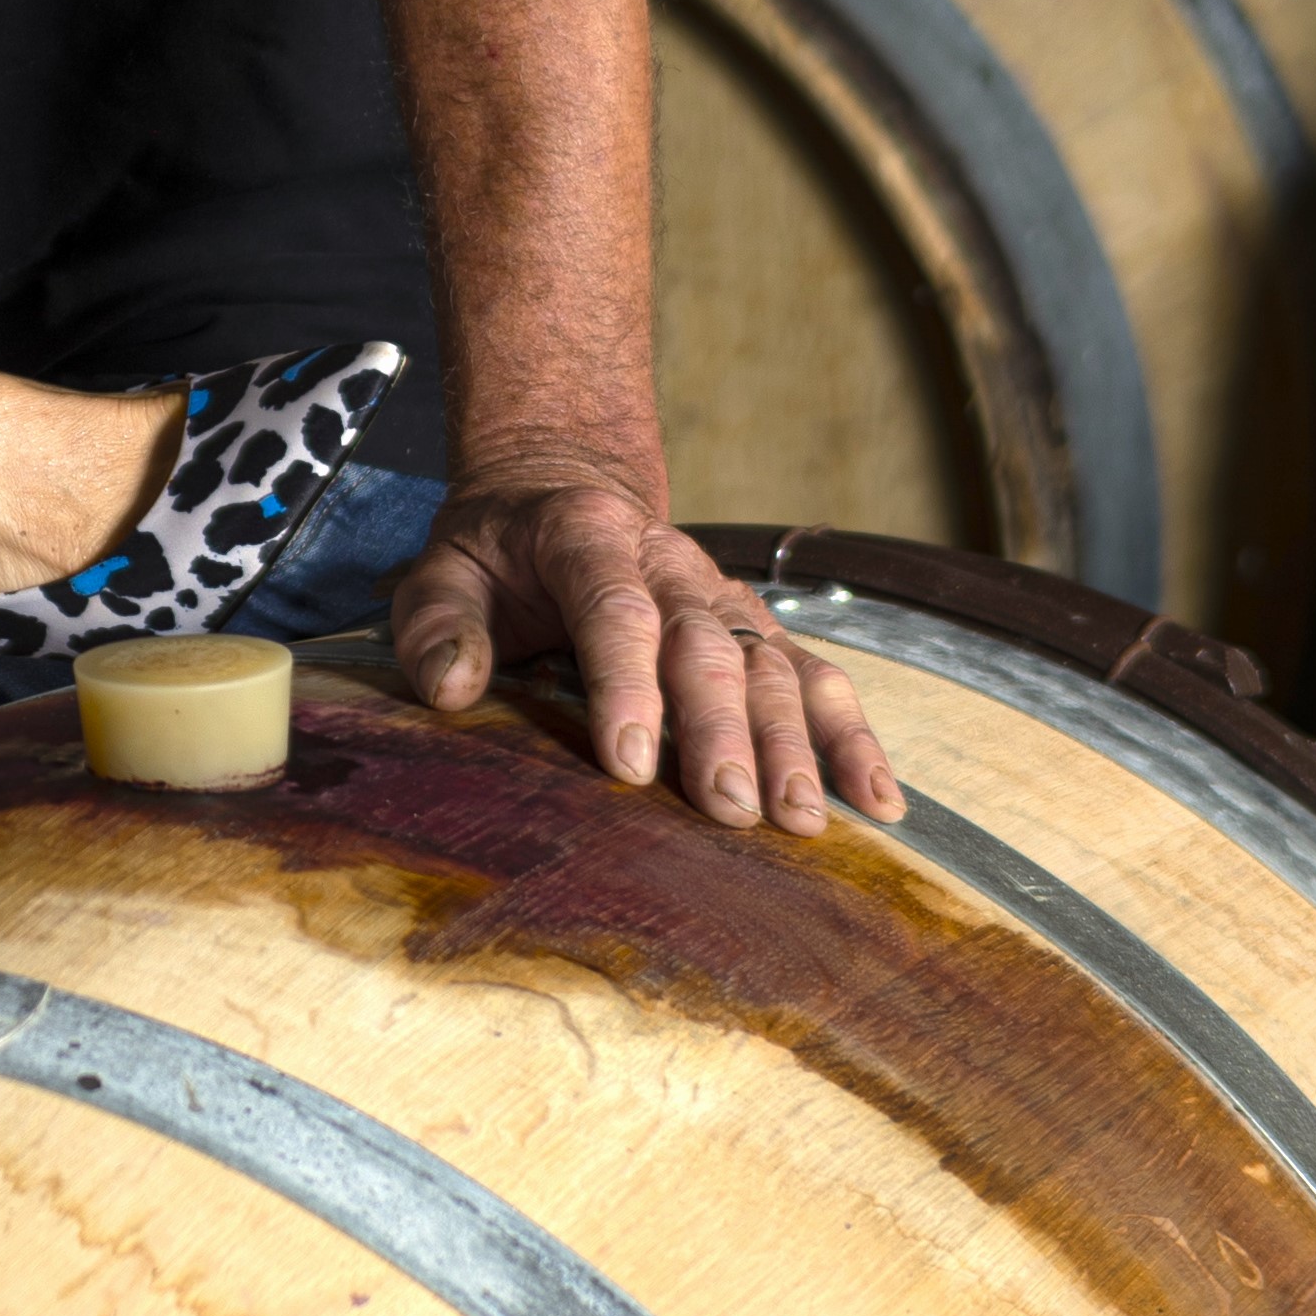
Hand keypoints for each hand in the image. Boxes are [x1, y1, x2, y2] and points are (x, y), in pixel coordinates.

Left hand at [392, 466, 904, 832]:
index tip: (629, 763)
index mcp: (586, 536)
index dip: (625, 685)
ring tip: (800, 821)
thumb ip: (439, 625)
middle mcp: (670, 562)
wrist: (560, 494)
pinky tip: (877, 800)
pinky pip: (816, 679)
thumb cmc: (498, 554)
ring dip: (792, 745)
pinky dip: (852, 738)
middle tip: (728, 809)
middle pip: (704, 646)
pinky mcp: (758, 631)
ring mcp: (722, 598)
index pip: (615, 608)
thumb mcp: (443, 571)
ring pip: (769, 666)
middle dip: (720, 731)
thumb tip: (450, 688)